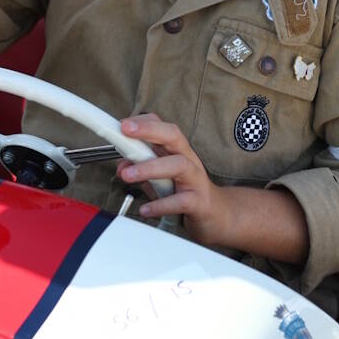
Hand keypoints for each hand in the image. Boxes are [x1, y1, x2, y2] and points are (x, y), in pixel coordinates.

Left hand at [117, 114, 230, 246]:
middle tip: (125, 131)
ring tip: (127, 175)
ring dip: (150, 167)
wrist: (217, 215)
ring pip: (177, 165)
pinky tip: (146, 209)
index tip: (122, 124)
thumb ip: (143, 171)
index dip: (143, 123)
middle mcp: (189, 160)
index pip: (163, 127)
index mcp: (178, 151)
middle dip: (149, 130)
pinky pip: (181, 201)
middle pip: (173, 136)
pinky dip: (161, 204)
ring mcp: (195, 179)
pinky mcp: (199, 202)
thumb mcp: (162, 179)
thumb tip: (122, 166)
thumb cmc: (187, 192)